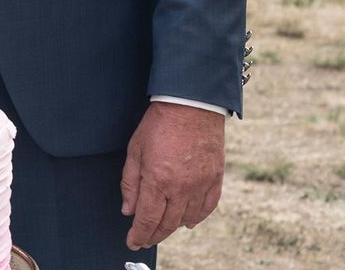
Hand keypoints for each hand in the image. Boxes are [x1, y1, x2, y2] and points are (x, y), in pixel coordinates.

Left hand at [120, 101, 225, 249]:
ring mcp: (201, 184)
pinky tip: (188, 221)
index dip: (139, 235)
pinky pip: (208, 207)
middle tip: (145, 239)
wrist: (192, 103)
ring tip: (163, 229)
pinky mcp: (215, 178)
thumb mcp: (135, 150)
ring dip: (173, 227)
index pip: (147, 219)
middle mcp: (181, 187)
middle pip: (167, 224)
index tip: (133, 242)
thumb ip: (130, 183)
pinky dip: (197, 217)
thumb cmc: (160, 123)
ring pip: (187, 218)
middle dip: (154, 235)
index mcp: (158, 180)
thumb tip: (128, 210)